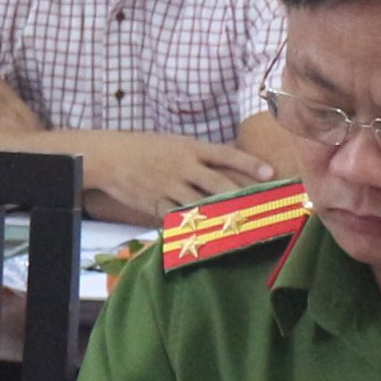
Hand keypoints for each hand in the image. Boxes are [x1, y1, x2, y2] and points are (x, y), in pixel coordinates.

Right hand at [81, 132, 266, 219]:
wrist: (110, 157)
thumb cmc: (143, 148)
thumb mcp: (173, 144)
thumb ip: (197, 156)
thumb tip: (223, 169)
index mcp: (190, 147)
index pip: (226, 154)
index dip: (249, 164)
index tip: (271, 173)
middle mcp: (183, 165)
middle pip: (219, 183)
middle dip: (242, 197)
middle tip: (262, 208)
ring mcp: (170, 185)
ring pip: (202, 203)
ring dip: (222, 216)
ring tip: (243, 227)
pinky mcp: (157, 202)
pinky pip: (179, 217)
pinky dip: (193, 227)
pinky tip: (207, 236)